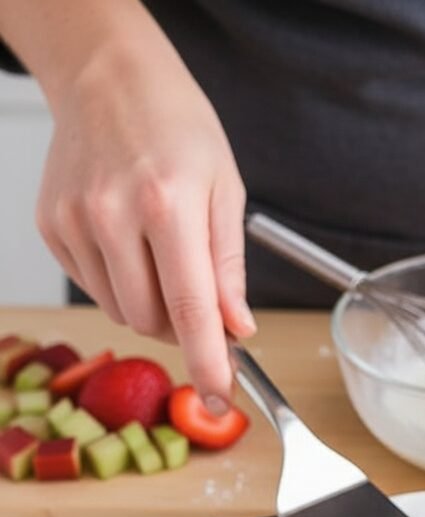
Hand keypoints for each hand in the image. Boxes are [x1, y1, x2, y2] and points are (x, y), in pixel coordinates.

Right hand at [36, 41, 252, 406]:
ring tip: (161, 254)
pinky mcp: (52, 228)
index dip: (207, 363)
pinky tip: (129, 241)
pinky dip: (120, 282)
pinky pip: (95, 288)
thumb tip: (236, 331)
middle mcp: (113, 216)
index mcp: (168, 205)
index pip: (190, 310)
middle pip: (151, 322)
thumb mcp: (225, 190)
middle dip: (182, 327)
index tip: (221, 397)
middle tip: (198, 296)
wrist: (108, 77)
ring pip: (121, 313)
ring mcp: (75, 223)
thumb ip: (229, 268)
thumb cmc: (177, 128)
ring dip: (150, 306)